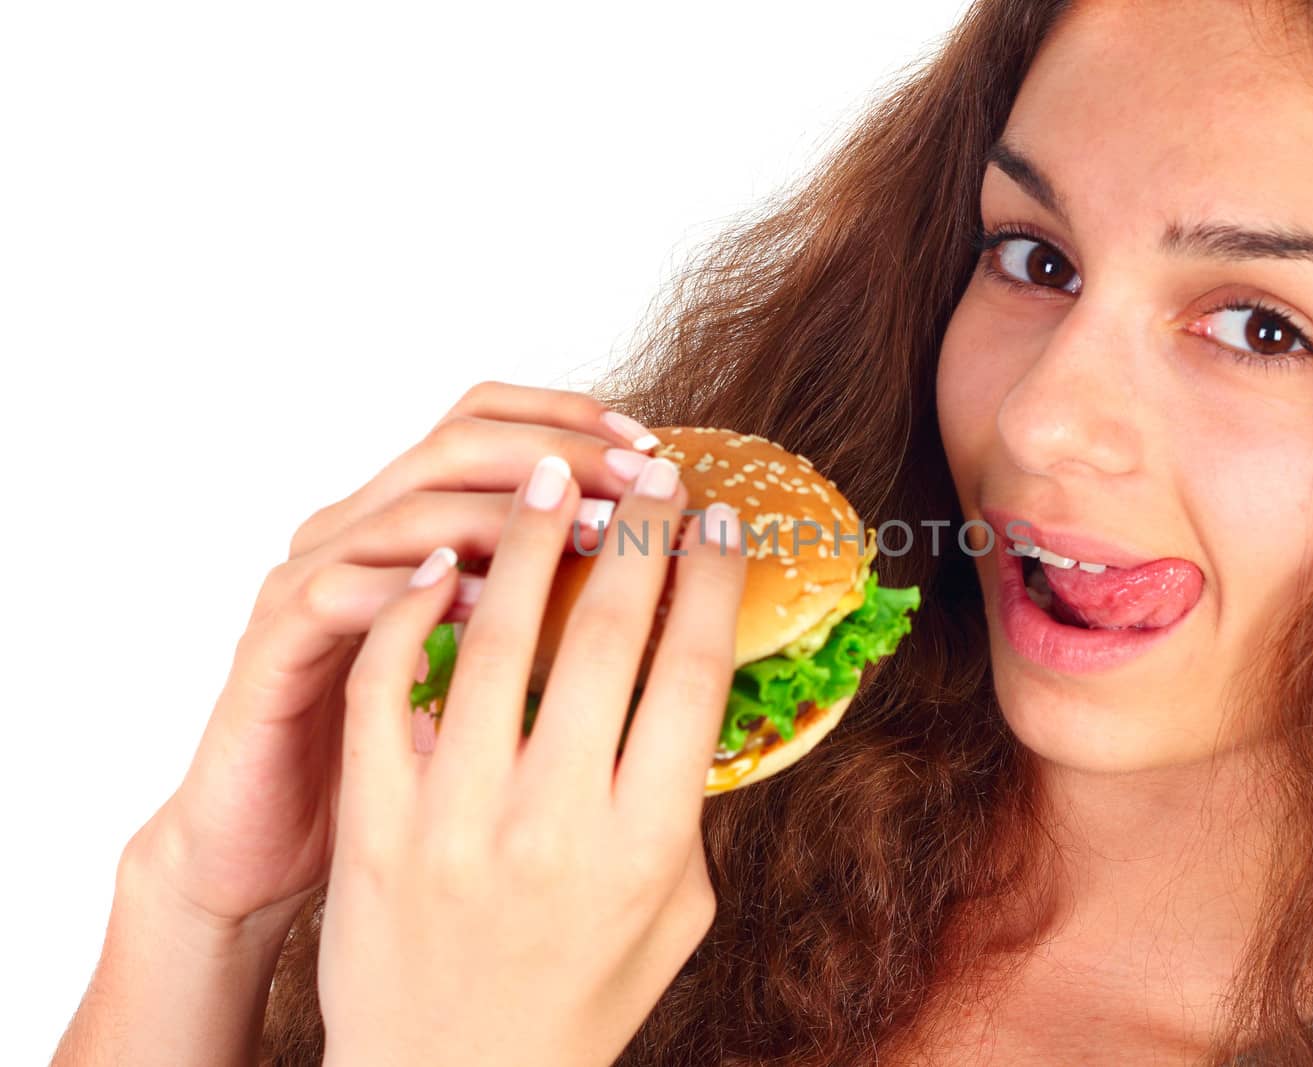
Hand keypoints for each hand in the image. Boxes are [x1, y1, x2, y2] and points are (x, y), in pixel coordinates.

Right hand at [127, 383, 661, 936]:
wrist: (266, 840)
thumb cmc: (397, 761)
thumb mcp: (494, 678)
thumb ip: (558, 625)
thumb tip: (682, 603)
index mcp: (410, 524)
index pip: (488, 421)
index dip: (571, 419)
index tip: (655, 450)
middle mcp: (357, 530)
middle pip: (458, 441)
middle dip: (561, 453)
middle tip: (641, 483)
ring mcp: (309, 579)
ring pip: (410, 509)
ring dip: (507, 515)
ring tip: (593, 534)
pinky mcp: (273, 645)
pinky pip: (342, 594)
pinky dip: (417, 592)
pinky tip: (491, 607)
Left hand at [317, 451, 745, 1066]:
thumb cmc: (577, 998)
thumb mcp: (674, 914)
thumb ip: (687, 806)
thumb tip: (696, 684)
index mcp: (647, 846)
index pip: (693, 674)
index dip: (713, 582)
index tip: (720, 523)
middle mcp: (556, 823)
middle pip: (607, 635)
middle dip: (637, 536)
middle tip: (651, 478)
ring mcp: (457, 820)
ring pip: (496, 638)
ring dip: (532, 542)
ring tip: (553, 481)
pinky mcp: (378, 821)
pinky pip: (393, 684)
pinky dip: (415, 611)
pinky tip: (443, 563)